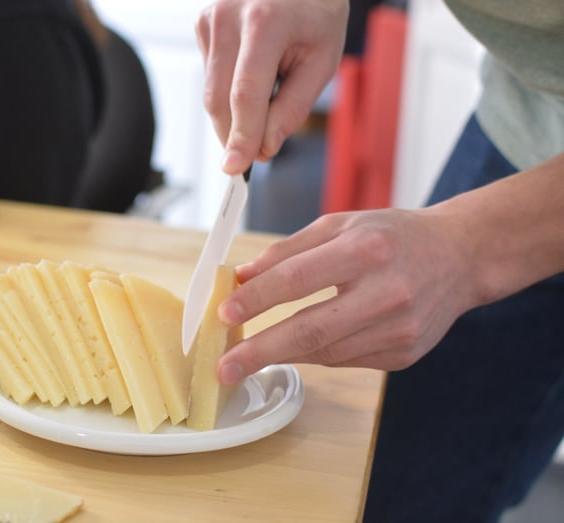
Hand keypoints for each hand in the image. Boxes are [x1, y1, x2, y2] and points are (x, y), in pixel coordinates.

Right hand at [196, 0, 347, 173]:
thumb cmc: (316, 15)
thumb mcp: (322, 62)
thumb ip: (292, 109)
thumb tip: (264, 147)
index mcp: (265, 22)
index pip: (246, 94)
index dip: (241, 135)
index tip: (237, 165)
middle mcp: (229, 17)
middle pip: (219, 99)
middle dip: (234, 135)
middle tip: (255, 153)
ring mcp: (211, 20)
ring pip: (211, 94)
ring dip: (234, 115)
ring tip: (268, 96)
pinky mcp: (203, 26)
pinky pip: (210, 78)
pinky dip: (229, 93)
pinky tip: (253, 75)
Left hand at [216, 208, 482, 382]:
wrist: (460, 257)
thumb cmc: (393, 235)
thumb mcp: (340, 224)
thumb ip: (289, 250)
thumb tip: (242, 278)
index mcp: (367, 249)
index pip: (298, 279)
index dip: (257, 299)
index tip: (223, 314)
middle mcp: (388, 291)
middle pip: (311, 329)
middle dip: (260, 351)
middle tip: (224, 367)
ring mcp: (400, 329)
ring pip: (326, 352)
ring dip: (283, 355)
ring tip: (249, 358)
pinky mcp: (405, 354)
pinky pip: (345, 360)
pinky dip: (314, 355)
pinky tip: (296, 349)